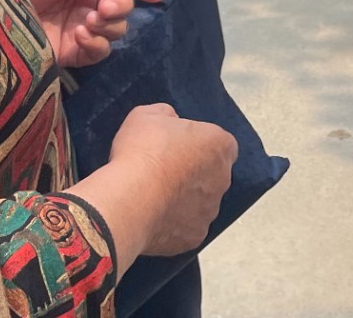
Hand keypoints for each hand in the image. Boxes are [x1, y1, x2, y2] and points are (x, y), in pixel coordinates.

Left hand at [4, 0, 164, 68]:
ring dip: (109, 24)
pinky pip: (99, 51)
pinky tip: (80, 34)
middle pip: (123, 6)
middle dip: (120, 5)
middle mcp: (87, 4)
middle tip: (104, 7)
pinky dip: (97, 43)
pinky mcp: (73, 52)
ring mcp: (81, 29)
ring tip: (87, 21)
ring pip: (116, 29)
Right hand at [107, 103, 237, 255]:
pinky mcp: (194, 237)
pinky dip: (172, 224)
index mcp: (219, 145)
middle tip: (162, 172)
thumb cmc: (142, 152)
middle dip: (192, 173)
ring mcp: (210, 211)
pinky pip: (185, 228)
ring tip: (152, 196)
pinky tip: (151, 217)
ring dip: (183, 200)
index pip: (220, 143)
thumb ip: (167, 116)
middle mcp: (222, 179)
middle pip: (212, 174)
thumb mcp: (148, 115)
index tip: (177, 147)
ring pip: (200, 203)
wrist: (130, 199)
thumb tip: (170, 121)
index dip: (198, 144)